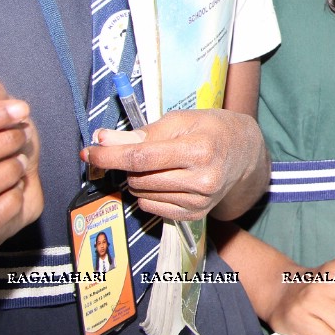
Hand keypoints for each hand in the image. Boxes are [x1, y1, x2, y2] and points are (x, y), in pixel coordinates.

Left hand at [84, 108, 265, 220]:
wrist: (245, 153)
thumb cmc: (212, 130)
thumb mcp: (181, 119)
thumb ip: (142, 132)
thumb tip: (104, 140)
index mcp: (200, 149)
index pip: (141, 157)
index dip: (110, 155)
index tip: (89, 151)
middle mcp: (202, 179)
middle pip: (138, 178)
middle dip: (127, 164)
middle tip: (137, 151)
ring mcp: (199, 201)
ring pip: (142, 193)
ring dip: (138, 179)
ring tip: (158, 165)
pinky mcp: (195, 214)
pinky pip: (151, 207)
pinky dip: (148, 193)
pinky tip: (164, 179)